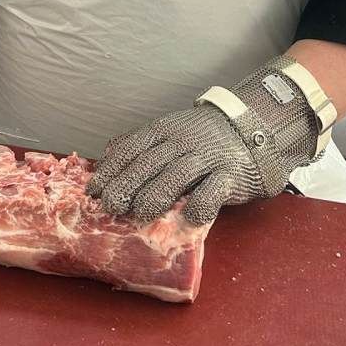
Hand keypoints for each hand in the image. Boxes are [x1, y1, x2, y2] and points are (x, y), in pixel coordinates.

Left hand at [86, 58, 322, 225]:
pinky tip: (187, 216)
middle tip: (110, 206)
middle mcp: (182, 142)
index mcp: (164, 132)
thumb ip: (143, 145)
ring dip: (156, 195)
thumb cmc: (203, 137)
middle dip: (127, 185)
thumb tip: (107, 157)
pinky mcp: (230, 176)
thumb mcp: (170, 132)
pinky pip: (213, 191)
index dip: (111, 170)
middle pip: (149, 163)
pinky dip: (199, 204)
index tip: (93, 191)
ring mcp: (207, 158)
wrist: (252, 128)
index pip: (131, 149)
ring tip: (140, 214)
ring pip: (177, 175)